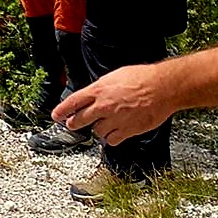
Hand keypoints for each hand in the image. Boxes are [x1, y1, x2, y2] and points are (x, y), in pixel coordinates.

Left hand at [57, 65, 174, 144]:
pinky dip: (112, 138)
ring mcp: (115, 119)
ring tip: (106, 123)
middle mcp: (104, 106)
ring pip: (97, 132)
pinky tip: (116, 131)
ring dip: (99, 129)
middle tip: (73, 124)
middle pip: (80, 120)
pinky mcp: (127, 131)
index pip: (73, 102)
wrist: (162, 88)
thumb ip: (101, 88)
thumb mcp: (115, 76)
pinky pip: (112, 140)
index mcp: (99, 90)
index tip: (56, 116)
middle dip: (74, 123)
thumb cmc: (142, 78)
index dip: (62, 110)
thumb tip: (93, 95)